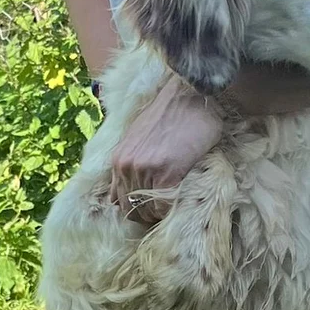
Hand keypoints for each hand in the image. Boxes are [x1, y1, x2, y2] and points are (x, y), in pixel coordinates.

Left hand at [109, 75, 224, 224]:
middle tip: (165, 209)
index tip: (152, 207)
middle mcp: (125, 167)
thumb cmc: (172, 114)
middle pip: (131, 210)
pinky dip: (171, 209)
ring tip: (174, 203)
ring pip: (147, 212)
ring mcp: (144, 171)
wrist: (192, 96)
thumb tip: (139, 185)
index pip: (119, 201)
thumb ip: (135, 160)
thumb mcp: (141, 138)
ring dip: (160, 212)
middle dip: (147, 214)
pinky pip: (163, 208)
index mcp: (118, 159)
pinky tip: (181, 197)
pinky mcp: (165, 174)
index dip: (137, 208)